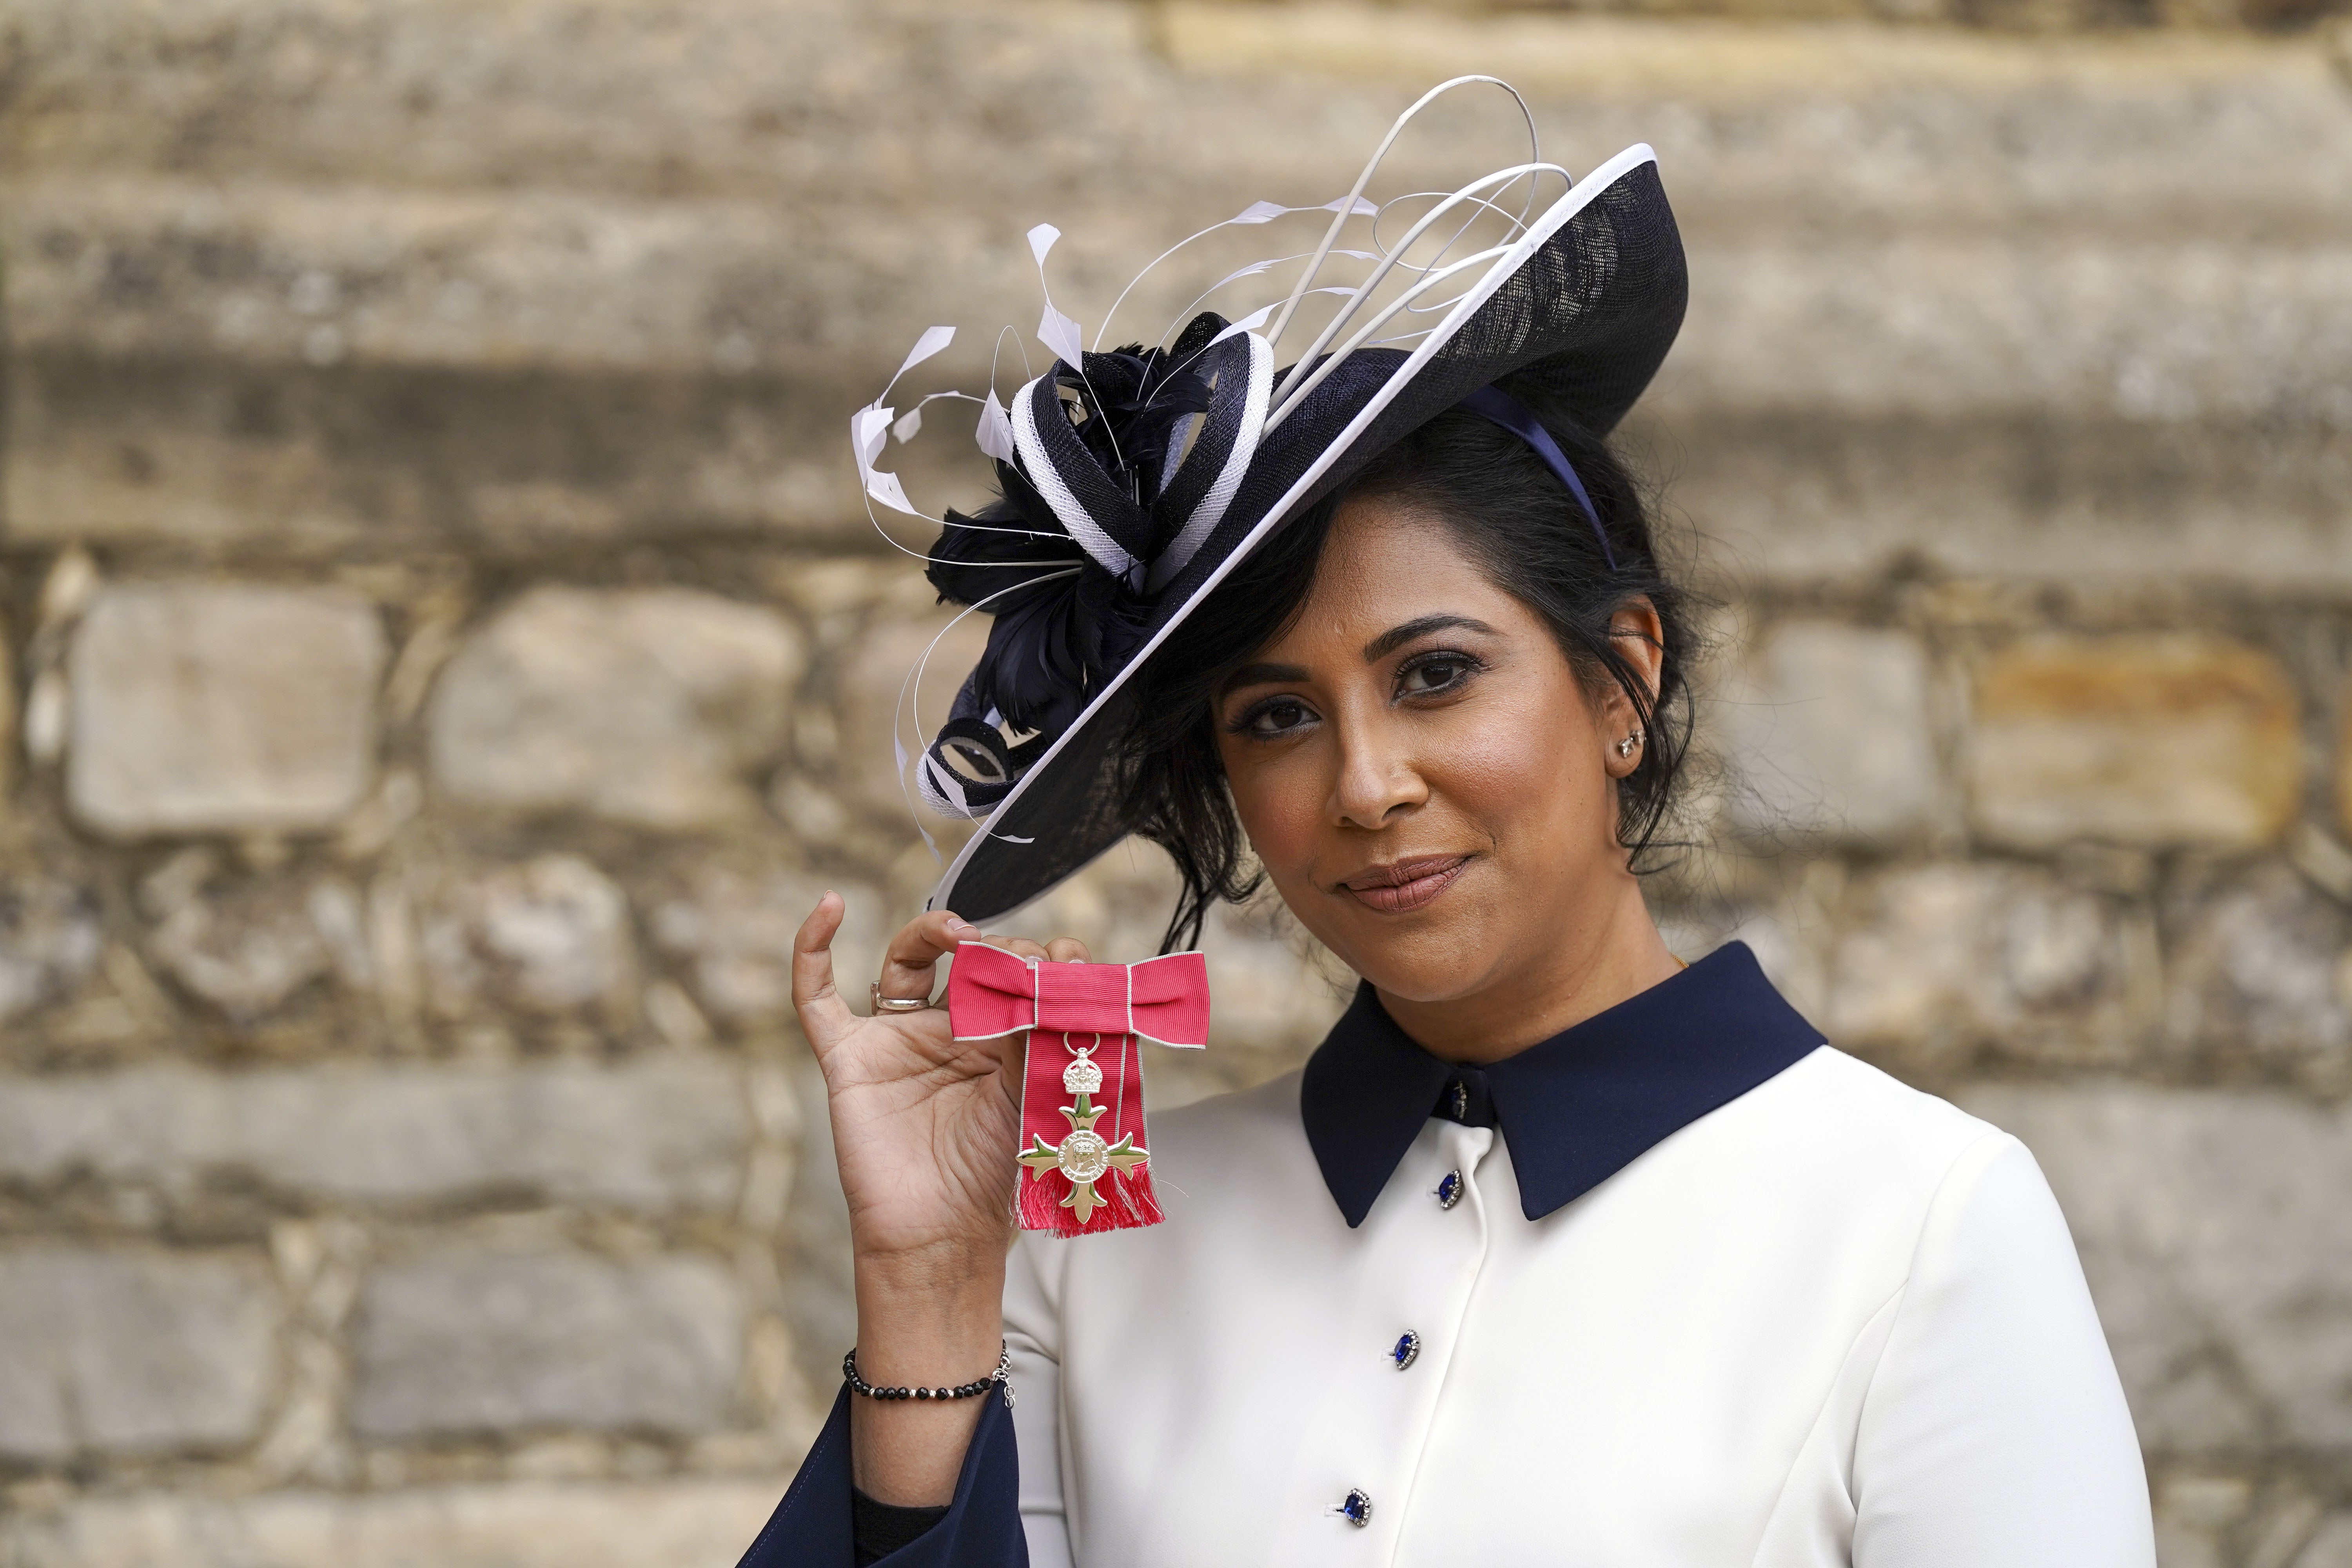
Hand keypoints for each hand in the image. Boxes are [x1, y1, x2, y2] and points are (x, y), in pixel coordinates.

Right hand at [792, 893, 1089, 1504]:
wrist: (945, 1236)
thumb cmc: (994, 1179)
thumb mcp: (1035, 1092)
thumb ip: (1047, 1029)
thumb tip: (1069, 959)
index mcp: (995, 1038)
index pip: (1013, 971)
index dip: (1037, 958)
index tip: (1068, 962)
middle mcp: (945, 1031)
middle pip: (964, 957)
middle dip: (998, 948)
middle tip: (1023, 963)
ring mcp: (895, 1040)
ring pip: (903, 958)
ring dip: (932, 931)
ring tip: (964, 935)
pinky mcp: (849, 1058)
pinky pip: (816, 997)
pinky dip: (813, 949)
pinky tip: (828, 906)